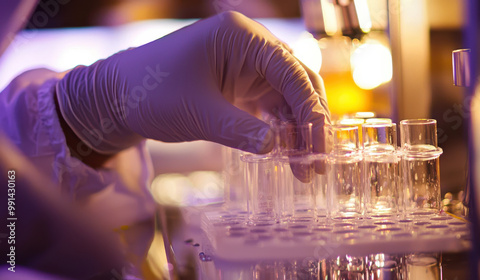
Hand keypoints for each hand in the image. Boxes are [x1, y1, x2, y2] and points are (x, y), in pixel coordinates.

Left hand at [56, 11, 330, 156]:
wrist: (116, 98)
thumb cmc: (150, 94)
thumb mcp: (198, 113)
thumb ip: (242, 130)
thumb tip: (280, 148)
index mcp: (242, 37)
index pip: (290, 72)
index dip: (311, 110)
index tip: (320, 144)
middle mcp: (249, 46)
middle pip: (296, 83)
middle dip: (309, 123)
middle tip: (318, 161)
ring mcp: (245, 66)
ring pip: (285, 98)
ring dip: (297, 131)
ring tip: (305, 169)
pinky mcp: (238, 86)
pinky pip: (268, 107)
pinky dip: (278, 130)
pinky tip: (286, 155)